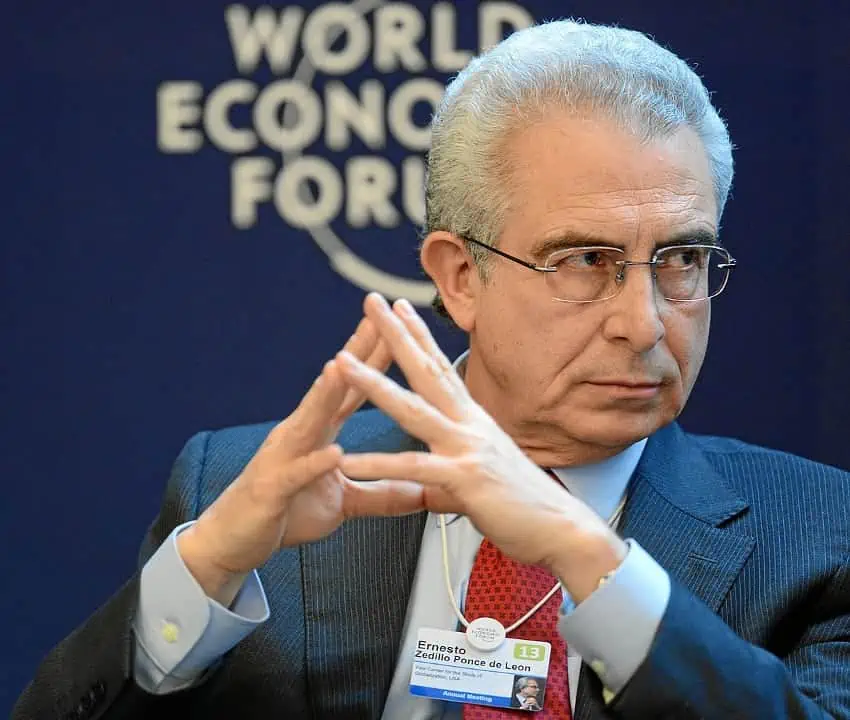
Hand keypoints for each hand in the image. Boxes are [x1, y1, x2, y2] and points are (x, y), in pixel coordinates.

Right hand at [178, 317, 424, 603]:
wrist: (234, 540)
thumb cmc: (284, 513)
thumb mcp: (342, 505)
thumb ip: (381, 495)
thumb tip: (420, 492)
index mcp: (319, 433)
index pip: (352, 389)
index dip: (373, 357)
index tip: (396, 326)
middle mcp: (300, 435)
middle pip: (332, 390)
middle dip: (354, 355)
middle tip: (376, 322)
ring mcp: (283, 457)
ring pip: (308, 420)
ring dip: (325, 394)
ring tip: (343, 367)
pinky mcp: (272, 489)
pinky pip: (297, 474)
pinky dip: (315, 464)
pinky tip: (334, 454)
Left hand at [335, 294, 626, 601]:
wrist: (564, 532)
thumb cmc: (528, 507)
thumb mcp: (483, 481)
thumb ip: (452, 477)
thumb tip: (433, 488)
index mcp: (473, 421)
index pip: (441, 368)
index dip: (420, 336)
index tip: (401, 309)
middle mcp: (469, 426)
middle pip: (425, 370)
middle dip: (395, 334)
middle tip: (371, 301)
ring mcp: (467, 448)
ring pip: (413, 409)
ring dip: (374, 384)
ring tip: (342, 364)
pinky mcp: (465, 479)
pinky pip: (414, 468)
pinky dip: (379, 465)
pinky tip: (348, 460)